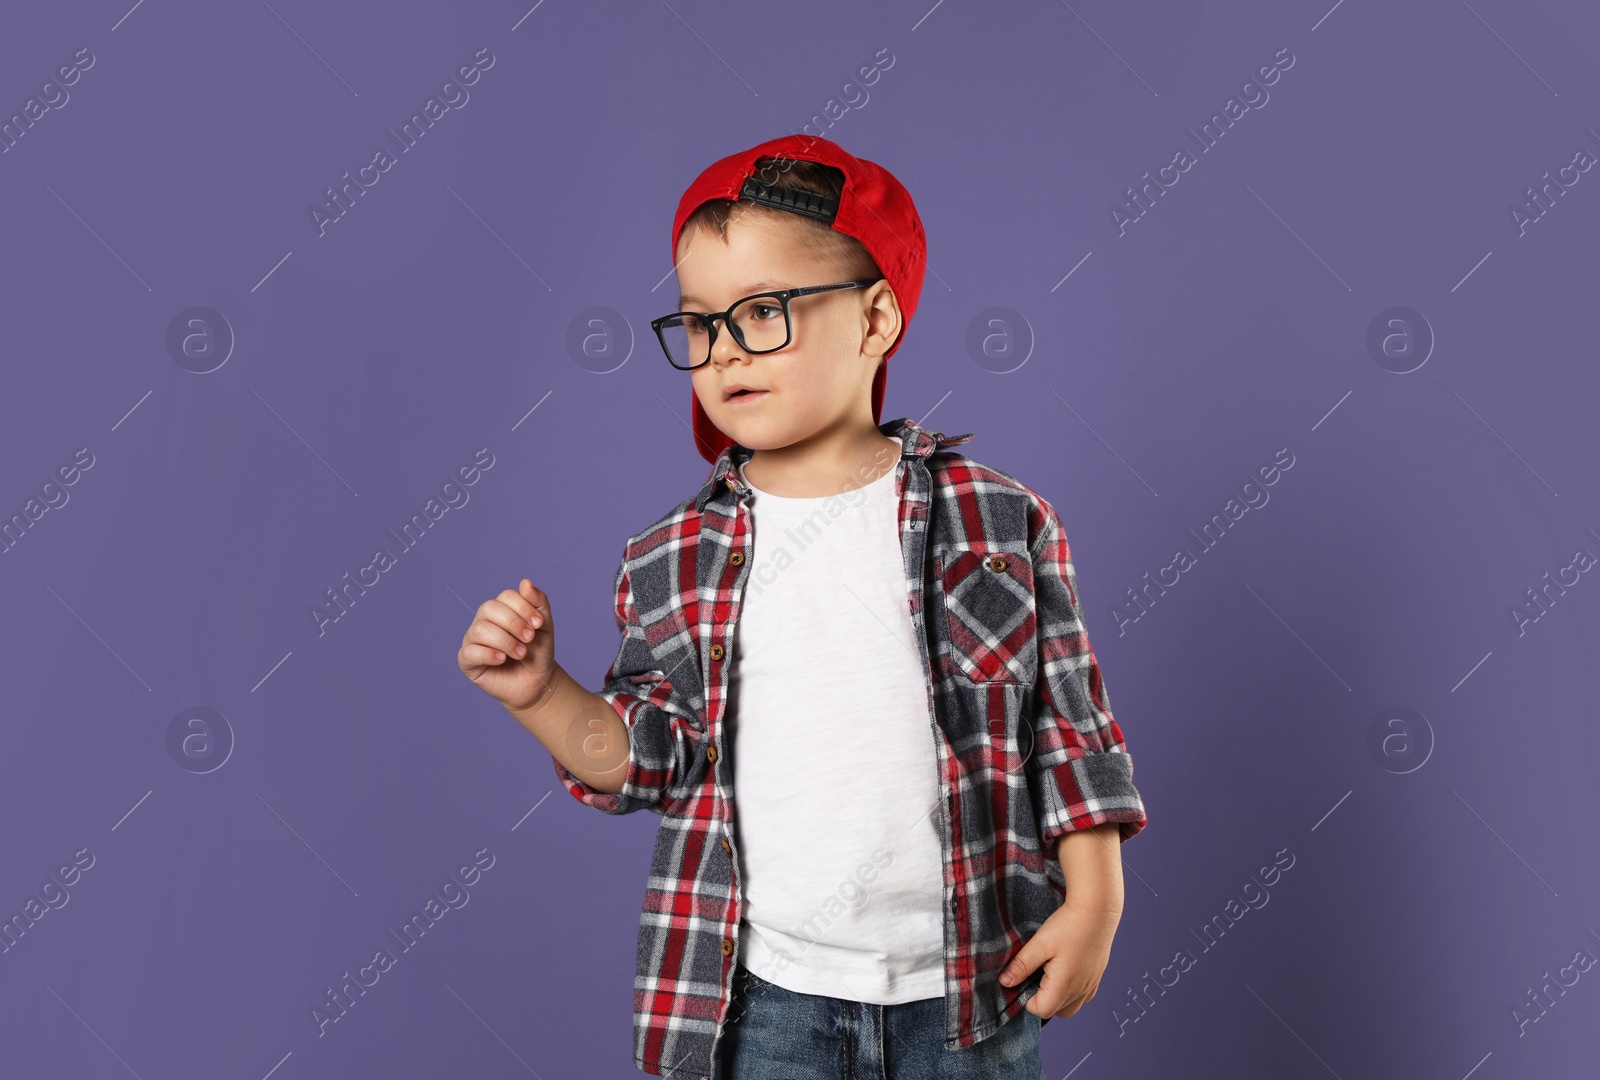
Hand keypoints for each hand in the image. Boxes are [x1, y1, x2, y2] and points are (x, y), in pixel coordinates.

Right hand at [457, 579, 557, 711]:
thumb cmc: (538, 651)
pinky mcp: (467, 661)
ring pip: (480, 629)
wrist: (537, 681)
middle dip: (513, 623)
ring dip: (506, 641)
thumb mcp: (544, 626)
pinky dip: (489, 654)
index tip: (539, 624)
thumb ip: (538, 602)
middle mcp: (483, 621)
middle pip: (489, 608)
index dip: (523, 608)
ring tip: (522, 653)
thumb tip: (525, 582)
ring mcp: (473, 640)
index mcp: (501, 609)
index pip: (506, 596)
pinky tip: (503, 659)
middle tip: (530, 639)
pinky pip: (469, 652)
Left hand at [997, 902, 1122, 1020]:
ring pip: (1071, 1006)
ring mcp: (1090, 985)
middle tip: (1034, 976)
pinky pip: (1082, 996)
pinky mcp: (1096, 976)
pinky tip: (1063, 970)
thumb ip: (1021, 965)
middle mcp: (1079, 990)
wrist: (1097, 910)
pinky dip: (1070, 991)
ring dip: (1056, 997)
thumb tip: (1005, 983)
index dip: (1026, 999)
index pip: (1041, 1010)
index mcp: (1064, 985)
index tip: (1022, 979)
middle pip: (1055, 1011)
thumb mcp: (1040, 943)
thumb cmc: (1068, 925)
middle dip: (1041, 1000)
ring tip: (1048, 973)